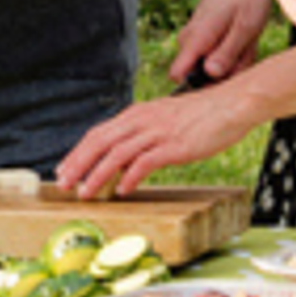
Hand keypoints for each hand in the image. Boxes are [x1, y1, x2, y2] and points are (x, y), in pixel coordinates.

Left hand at [57, 89, 254, 198]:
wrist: (232, 104)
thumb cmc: (203, 115)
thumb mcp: (165, 121)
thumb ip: (144, 136)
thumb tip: (125, 161)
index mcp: (137, 114)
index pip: (98, 132)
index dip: (78, 152)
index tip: (64, 169)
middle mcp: (142, 120)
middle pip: (100, 141)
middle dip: (78, 163)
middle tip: (62, 183)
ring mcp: (158, 132)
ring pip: (116, 153)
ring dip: (97, 174)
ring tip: (85, 192)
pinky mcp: (175, 145)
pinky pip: (145, 161)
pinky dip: (130, 176)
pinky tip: (122, 190)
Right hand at [166, 0, 273, 88]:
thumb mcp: (245, 27)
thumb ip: (228, 52)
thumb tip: (210, 74)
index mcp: (197, 37)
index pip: (177, 72)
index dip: (196, 85)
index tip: (219, 83)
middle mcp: (190, 38)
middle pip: (203, 74)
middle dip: (229, 70)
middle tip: (247, 52)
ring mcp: (195, 37)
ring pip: (214, 65)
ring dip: (235, 60)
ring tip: (248, 42)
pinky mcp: (203, 37)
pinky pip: (217, 55)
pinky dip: (235, 52)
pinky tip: (245, 40)